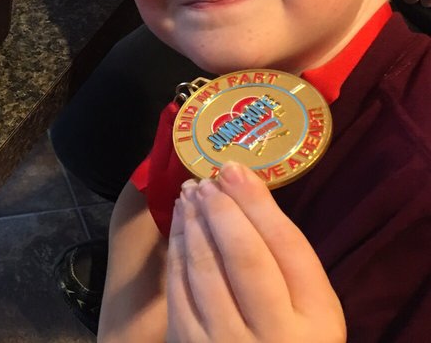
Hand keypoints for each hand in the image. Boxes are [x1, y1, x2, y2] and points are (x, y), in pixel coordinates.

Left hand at [165, 162, 345, 342]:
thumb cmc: (288, 338)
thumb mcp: (308, 309)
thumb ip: (288, 262)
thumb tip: (247, 192)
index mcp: (318, 322)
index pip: (289, 250)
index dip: (258, 204)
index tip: (235, 169)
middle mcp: (276, 336)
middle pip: (245, 257)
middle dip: (222, 209)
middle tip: (207, 179)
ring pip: (206, 269)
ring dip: (194, 223)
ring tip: (190, 193)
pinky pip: (179, 288)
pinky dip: (178, 249)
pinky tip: (180, 225)